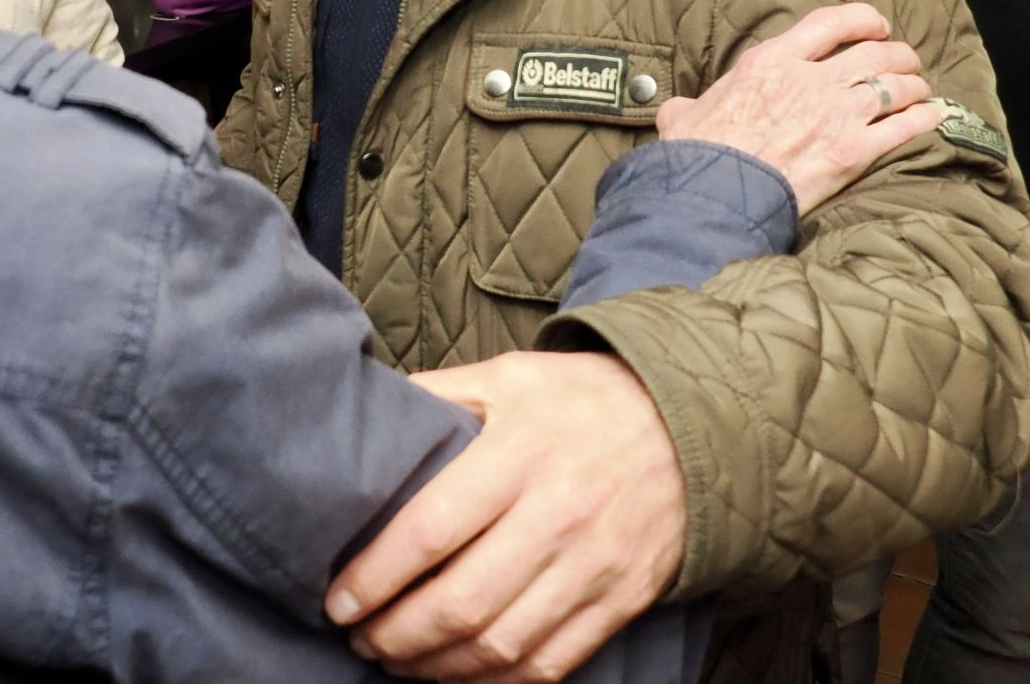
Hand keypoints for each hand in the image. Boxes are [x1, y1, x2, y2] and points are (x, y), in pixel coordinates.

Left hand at [328, 352, 683, 681]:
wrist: (692, 424)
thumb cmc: (583, 397)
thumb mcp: (508, 375)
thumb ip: (439, 394)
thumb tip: (372, 410)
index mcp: (518, 454)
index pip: (430, 531)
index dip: (375, 576)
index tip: (337, 599)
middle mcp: (555, 515)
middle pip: (461, 602)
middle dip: (395, 634)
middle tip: (359, 637)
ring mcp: (592, 566)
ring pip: (500, 644)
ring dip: (436, 667)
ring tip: (396, 660)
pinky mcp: (619, 600)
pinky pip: (549, 663)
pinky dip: (496, 682)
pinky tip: (459, 675)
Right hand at [655, 2, 941, 217]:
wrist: (714, 195)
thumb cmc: (697, 155)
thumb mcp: (684, 116)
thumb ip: (688, 105)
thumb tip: (677, 111)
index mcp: (771, 61)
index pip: (831, 22)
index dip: (863, 19)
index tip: (876, 26)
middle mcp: (810, 80)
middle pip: (875, 51)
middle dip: (898, 53)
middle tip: (904, 61)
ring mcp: (836, 115)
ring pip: (896, 85)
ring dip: (914, 86)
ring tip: (919, 91)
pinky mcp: (853, 153)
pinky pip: (904, 127)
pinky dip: (924, 119)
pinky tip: (932, 118)